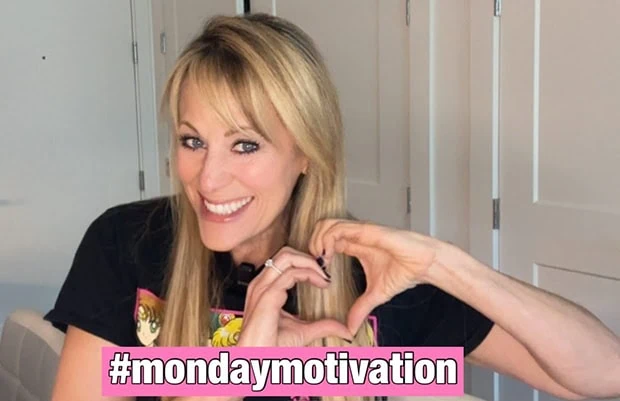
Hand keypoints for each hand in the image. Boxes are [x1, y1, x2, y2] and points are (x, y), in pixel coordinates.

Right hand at [236, 246, 352, 346]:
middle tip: (326, 271)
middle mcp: (261, 284)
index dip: (307, 263)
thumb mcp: (303, 333)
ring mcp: (262, 288)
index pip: (285, 261)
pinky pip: (291, 273)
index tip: (325, 276)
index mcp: (265, 288)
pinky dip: (309, 273)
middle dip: (309, 258)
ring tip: (325, 277)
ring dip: (311, 263)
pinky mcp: (267, 296)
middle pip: (285, 253)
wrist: (258, 360)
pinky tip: (321, 283)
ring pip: (287, 257)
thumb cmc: (271, 347)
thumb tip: (344, 328)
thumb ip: (322, 326)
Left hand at [309, 219, 442, 334]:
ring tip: (321, 259)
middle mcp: (354, 236)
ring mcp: (359, 231)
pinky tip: (329, 256)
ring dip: (317, 240)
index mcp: (354, 246)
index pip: (325, 240)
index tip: (318, 271)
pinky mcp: (367, 230)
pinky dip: (328, 239)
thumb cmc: (404, 271)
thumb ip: (361, 308)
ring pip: (326, 224)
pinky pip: (339, 228)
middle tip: (315, 264)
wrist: (425, 264)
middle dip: (312, 243)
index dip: (316, 253)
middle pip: (321, 227)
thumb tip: (351, 329)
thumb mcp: (376, 295)